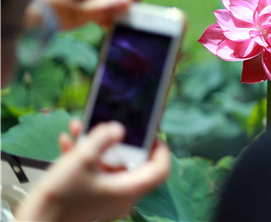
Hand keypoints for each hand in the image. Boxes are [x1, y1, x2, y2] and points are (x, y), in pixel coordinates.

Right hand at [16, 120, 170, 221]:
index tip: (151, 131)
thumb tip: (119, 128)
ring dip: (96, 145)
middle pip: (132, 162)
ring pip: (109, 164)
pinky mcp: (92, 198)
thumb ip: (102, 139)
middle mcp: (122, 196)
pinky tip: (68, 142)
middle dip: (117, 139)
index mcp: (128, 189)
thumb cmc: (59, 197)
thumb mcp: (80, 160)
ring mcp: (107, 198)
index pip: (160, 169)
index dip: (160, 148)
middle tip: (109, 124)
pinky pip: (96, 173)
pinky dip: (86, 157)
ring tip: (79, 128)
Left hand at [28, 0, 142, 29]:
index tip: (118, 22)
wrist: (30, 6)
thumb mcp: (80, 13)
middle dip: (119, 11)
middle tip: (103, 23)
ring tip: (95, 22)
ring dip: (111, 12)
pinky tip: (95, 20)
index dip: (129, 9)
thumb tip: (128, 3)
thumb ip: (105, 8)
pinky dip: (104, 10)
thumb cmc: (54, 10)